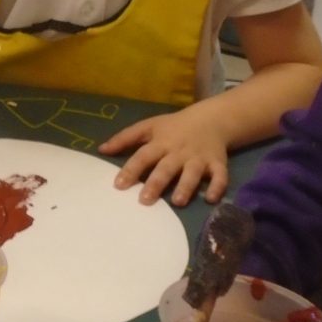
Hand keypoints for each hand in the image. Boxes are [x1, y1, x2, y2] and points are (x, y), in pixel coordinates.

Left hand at [100, 107, 229, 205]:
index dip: (131, 170)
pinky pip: (220, 176)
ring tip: (177, 201)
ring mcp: (199, 158)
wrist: (210, 120)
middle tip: (144, 200)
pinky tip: (211, 199)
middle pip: (166, 167)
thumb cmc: (173, 127)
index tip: (119, 185)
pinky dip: (217, 187)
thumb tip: (101, 150)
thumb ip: (125, 138)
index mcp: (160, 142)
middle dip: (156, 183)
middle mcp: (179, 151)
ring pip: (193, 173)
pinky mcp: (218, 164)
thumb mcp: (148, 126)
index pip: (143, 156)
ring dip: (186, 187)